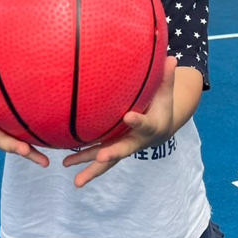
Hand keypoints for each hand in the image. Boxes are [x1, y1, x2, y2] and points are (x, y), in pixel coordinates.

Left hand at [63, 56, 176, 186]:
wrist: (160, 129)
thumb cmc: (161, 106)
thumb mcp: (165, 93)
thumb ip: (165, 78)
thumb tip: (171, 57)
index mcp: (151, 127)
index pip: (144, 124)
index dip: (138, 121)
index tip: (129, 117)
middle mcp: (136, 141)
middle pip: (123, 149)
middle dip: (112, 154)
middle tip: (102, 157)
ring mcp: (122, 147)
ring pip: (107, 160)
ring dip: (91, 169)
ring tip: (77, 181)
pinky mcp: (112, 148)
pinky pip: (97, 156)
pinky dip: (82, 160)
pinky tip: (66, 164)